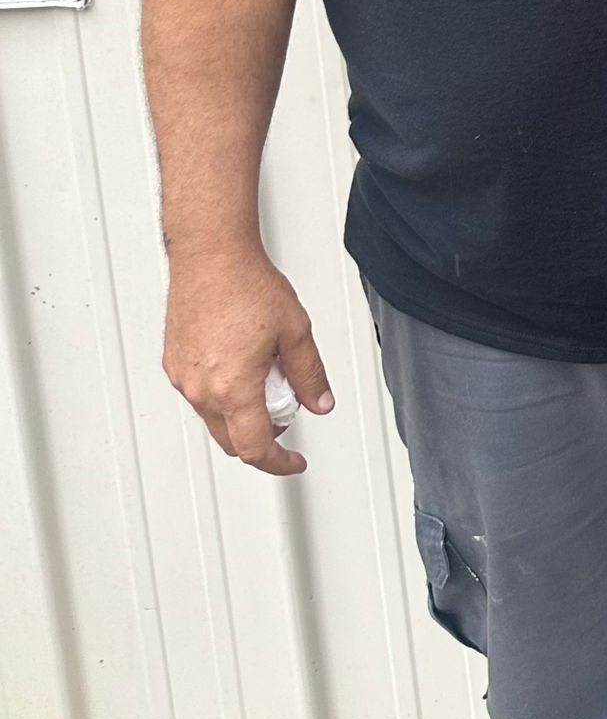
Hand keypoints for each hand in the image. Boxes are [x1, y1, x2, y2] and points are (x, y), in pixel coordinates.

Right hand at [163, 242, 332, 477]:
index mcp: (233, 388)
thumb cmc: (247, 285)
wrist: (211, 256)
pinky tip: (242, 367)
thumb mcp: (296, 331)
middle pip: (232, 440)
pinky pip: (199, 395)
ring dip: (241, 415)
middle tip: (287, 416)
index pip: (255, 448)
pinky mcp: (173, 363)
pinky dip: (222, 395)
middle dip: (263, 438)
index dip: (279, 463)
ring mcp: (183, 377)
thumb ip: (310, 375)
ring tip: (267, 379)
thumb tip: (320, 403)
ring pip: (214, 418)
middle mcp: (201, 389)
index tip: (293, 462)